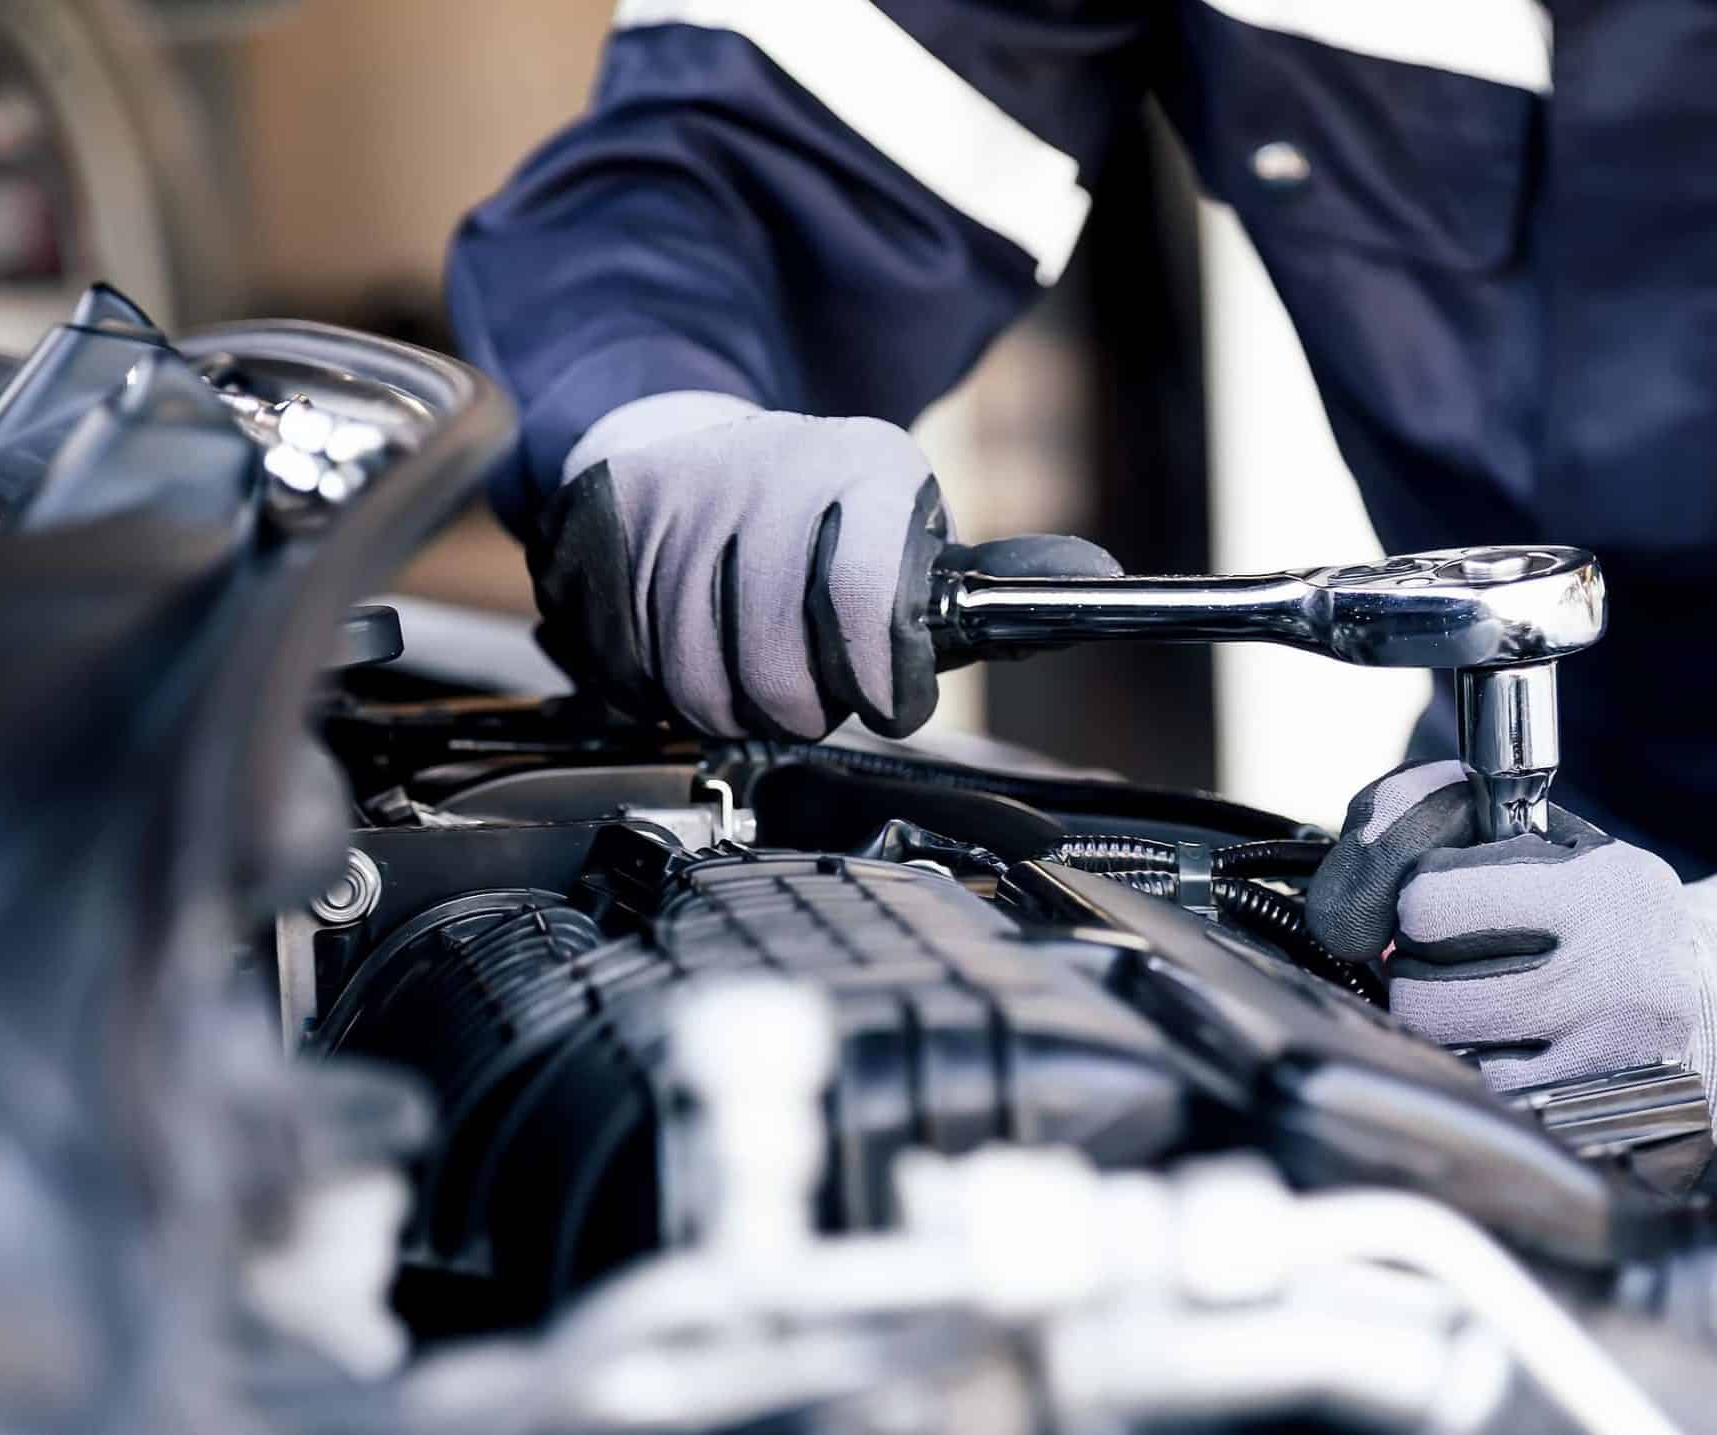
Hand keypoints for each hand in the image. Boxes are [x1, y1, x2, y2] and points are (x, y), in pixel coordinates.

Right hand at [530, 393, 1119, 737]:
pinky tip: (708, 662)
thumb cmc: (827, 517)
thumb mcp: (916, 533)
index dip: (885, 682)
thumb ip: (995, 586)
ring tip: (770, 681)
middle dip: (812, 708)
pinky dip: (680, 692)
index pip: (870, 603)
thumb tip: (1098, 582)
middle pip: (784, 665)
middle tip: (825, 695)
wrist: (689, 442)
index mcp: (867, 467)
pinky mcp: (618, 532)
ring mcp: (687, 501)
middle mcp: (773, 471)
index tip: (893, 705)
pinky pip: (646, 667)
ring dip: (745, 709)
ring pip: (710, 678)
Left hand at [1308, 760, 1716, 1142]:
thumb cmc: (1614, 918)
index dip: (1414, 905)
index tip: (1433, 908)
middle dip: (1415, 976)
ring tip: (1468, 1006)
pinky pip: (1479, 1100)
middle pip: (1424, 993)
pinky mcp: (1592, 1116)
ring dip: (1436, 1028)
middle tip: (1444, 967)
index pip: (1430, 902)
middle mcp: (1611, 976)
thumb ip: (1459, 828)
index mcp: (1603, 890)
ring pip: (1443, 1055)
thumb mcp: (1563, 846)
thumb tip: (1365, 884)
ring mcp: (1603, 1059)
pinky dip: (1467, 1073)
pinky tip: (1493, 1050)